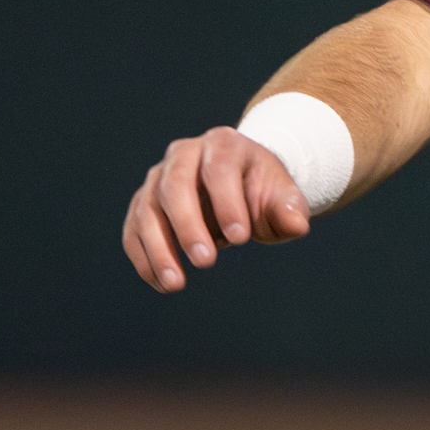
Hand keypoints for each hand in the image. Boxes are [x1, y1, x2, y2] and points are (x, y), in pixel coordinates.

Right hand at [122, 127, 310, 292]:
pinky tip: (162, 283)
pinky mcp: (142, 204)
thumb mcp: (283, 196)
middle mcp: (183, 154)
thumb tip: (296, 224)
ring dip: (159, 249)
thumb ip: (290, 208)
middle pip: (175, 185)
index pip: (220, 169)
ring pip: (147, 210)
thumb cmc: (262, 191)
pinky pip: (134, 230)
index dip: (227, 203)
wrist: (239, 187)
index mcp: (223, 144)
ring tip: (176, 284)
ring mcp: (158, 178)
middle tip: (206, 262)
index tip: (242, 239)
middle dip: (188, 225)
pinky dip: (144, 258)